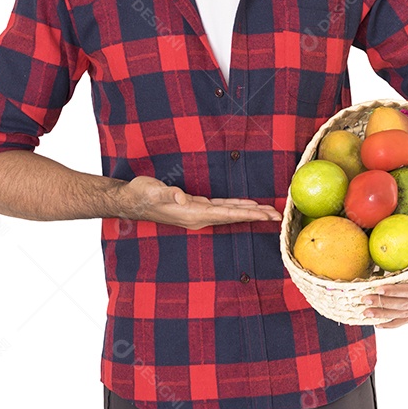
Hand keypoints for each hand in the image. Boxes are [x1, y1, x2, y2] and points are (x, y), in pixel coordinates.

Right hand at [118, 176, 281, 229]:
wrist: (130, 200)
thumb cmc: (141, 195)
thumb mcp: (152, 191)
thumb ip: (167, 194)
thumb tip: (180, 196)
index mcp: (193, 214)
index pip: (226, 214)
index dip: (247, 213)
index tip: (265, 215)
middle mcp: (198, 217)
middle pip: (233, 216)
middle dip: (255, 216)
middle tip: (278, 216)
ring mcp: (197, 214)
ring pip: (229, 213)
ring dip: (249, 212)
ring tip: (268, 212)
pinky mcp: (195, 207)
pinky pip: (222, 208)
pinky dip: (236, 207)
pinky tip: (246, 205)